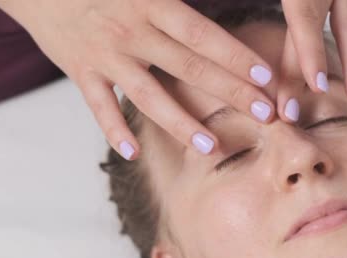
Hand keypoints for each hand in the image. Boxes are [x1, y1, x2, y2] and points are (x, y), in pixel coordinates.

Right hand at [0, 0, 276, 159]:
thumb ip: (174, 0)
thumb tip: (210, 10)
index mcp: (151, 2)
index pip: (202, 35)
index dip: (235, 56)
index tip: (267, 78)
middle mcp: (131, 32)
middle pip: (188, 68)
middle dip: (230, 93)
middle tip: (265, 116)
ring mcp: (105, 55)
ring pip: (149, 96)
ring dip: (182, 123)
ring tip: (212, 147)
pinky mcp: (80, 72)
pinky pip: (99, 107)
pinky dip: (114, 131)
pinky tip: (133, 153)